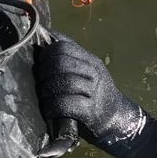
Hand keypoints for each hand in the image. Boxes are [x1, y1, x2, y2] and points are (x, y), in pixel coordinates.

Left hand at [33, 33, 147, 152]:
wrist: (118, 119)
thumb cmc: (96, 95)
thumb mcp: (88, 72)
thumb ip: (71, 57)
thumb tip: (46, 37)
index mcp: (91, 61)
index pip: (63, 47)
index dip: (46, 54)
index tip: (39, 64)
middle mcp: (94, 73)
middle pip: (61, 63)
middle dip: (43, 72)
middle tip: (38, 82)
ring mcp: (93, 92)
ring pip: (63, 82)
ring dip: (45, 90)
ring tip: (42, 96)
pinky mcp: (90, 112)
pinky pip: (65, 104)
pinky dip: (51, 106)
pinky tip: (48, 110)